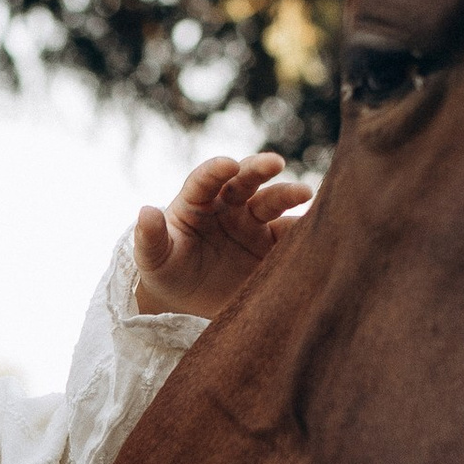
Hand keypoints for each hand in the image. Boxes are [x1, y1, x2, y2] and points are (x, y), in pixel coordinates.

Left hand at [134, 152, 311, 317]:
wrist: (189, 300)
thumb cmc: (167, 270)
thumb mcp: (153, 259)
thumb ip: (150, 237)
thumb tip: (145, 212)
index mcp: (196, 201)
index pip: (205, 179)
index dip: (215, 170)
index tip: (227, 164)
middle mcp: (228, 204)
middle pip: (245, 180)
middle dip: (259, 169)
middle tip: (275, 163)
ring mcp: (252, 222)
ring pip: (272, 202)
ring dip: (288, 195)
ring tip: (305, 194)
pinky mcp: (271, 245)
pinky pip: (289, 234)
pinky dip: (303, 230)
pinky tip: (318, 227)